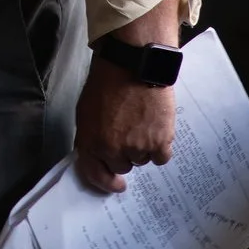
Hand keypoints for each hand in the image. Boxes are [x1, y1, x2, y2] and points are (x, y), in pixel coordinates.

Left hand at [71, 57, 175, 193]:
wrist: (134, 63)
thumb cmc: (108, 80)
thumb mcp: (86, 109)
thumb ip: (90, 135)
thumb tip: (97, 151)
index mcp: (91, 141)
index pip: (95, 174)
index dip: (105, 182)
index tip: (117, 185)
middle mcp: (113, 150)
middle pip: (122, 165)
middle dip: (124, 153)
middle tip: (129, 131)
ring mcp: (137, 147)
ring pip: (143, 160)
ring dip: (143, 147)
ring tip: (143, 122)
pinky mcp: (160, 142)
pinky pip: (161, 157)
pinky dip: (161, 147)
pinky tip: (157, 129)